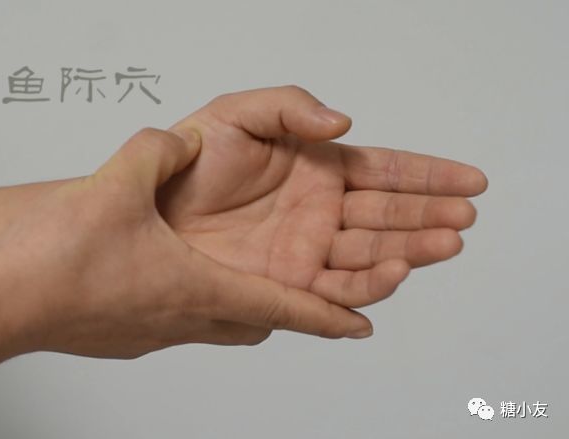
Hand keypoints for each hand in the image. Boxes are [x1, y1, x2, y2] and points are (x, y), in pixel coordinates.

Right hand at [0, 126, 375, 362]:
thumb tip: (182, 143)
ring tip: (259, 286)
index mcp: (198, 287)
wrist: (0, 304)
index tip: (361, 325)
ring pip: (224, 323)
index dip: (329, 315)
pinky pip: (187, 322)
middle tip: (319, 298)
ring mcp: (159, 331)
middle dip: (297, 311)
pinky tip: (184, 281)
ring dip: (249, 307)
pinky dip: (204, 304)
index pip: (285, 305)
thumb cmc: (56, 261)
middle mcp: (186, 317)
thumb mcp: (116, 184)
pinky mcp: (133, 333)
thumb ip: (158, 153)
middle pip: (260, 320)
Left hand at [160, 86, 487, 307]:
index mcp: (318, 169)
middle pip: (387, 216)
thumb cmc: (189, 161)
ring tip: (442, 244)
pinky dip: (364, 291)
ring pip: (370, 255)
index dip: (427, 176)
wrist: (150, 211)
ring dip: (410, 251)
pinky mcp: (287, 285)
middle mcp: (321, 212)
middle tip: (464, 216)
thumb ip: (293, 109)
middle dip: (429, 215)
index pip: (384, 171)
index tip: (469, 180)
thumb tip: (345, 125)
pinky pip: (333, 292)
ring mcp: (307, 251)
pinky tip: (393, 281)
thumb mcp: (238, 113)